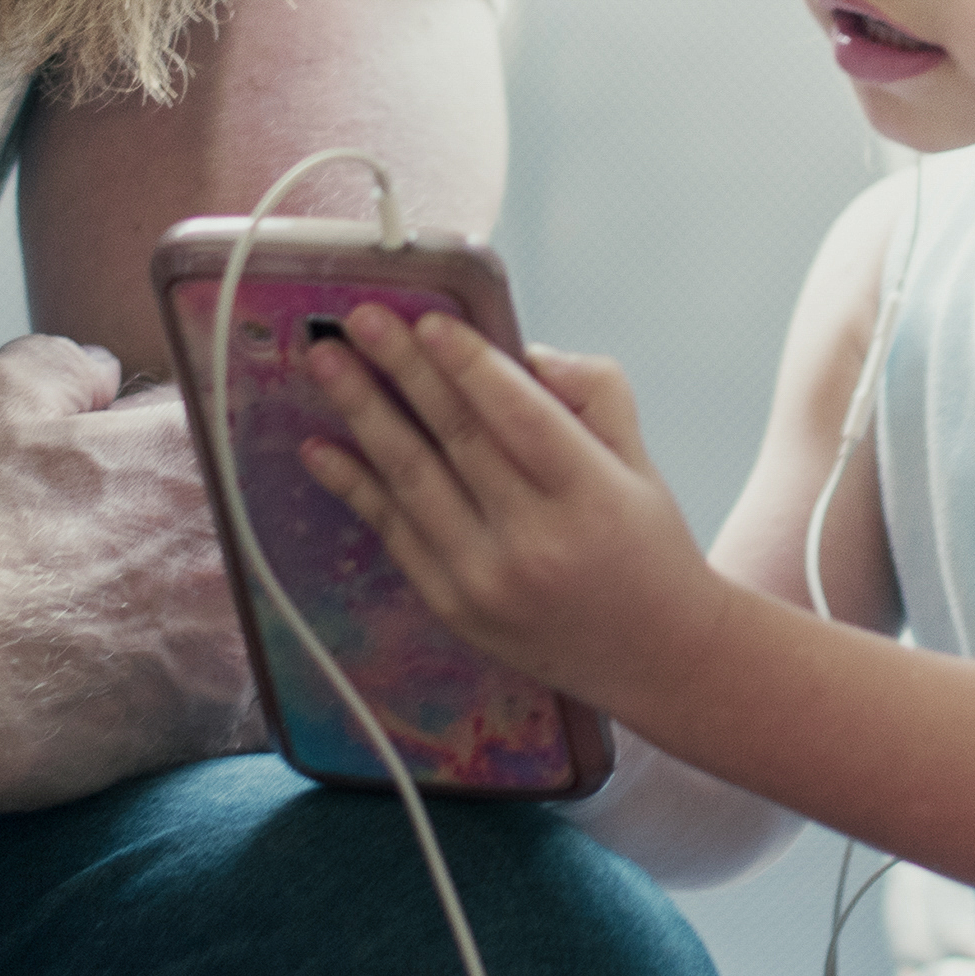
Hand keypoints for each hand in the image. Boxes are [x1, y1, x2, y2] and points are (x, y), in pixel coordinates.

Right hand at [0, 336, 261, 800]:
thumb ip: (58, 367)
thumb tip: (99, 373)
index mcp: (193, 446)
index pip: (230, 435)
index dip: (187, 461)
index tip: (147, 492)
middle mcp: (237, 530)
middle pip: (262, 527)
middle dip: (217, 543)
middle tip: (143, 571)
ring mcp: (240, 625)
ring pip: (271, 617)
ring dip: (227, 622)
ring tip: (150, 638)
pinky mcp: (224, 713)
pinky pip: (260, 706)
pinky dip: (225, 704)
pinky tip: (171, 705)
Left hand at [299, 309, 714, 710]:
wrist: (654, 657)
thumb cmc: (647, 546)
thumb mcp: (640, 461)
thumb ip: (594, 393)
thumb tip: (523, 355)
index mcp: (591, 496)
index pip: (520, 417)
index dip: (470, 366)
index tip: (428, 318)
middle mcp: (534, 543)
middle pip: (457, 441)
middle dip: (403, 371)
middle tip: (359, 319)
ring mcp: (486, 581)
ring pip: (412, 481)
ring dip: (363, 414)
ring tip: (327, 363)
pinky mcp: (452, 607)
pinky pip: (394, 534)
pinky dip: (354, 486)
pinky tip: (320, 446)